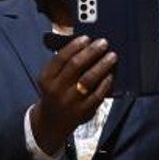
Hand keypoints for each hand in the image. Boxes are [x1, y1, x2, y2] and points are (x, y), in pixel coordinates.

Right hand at [29, 36, 115, 154]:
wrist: (52, 121)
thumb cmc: (56, 91)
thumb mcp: (52, 78)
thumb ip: (64, 62)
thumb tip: (87, 42)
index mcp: (46, 78)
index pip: (60, 58)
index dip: (74, 46)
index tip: (87, 38)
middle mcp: (56, 89)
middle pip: (75, 66)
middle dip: (91, 52)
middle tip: (103, 43)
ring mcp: (70, 101)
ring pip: (88, 79)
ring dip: (102, 65)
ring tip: (112, 56)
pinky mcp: (83, 111)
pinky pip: (97, 94)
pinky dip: (106, 83)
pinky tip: (111, 74)